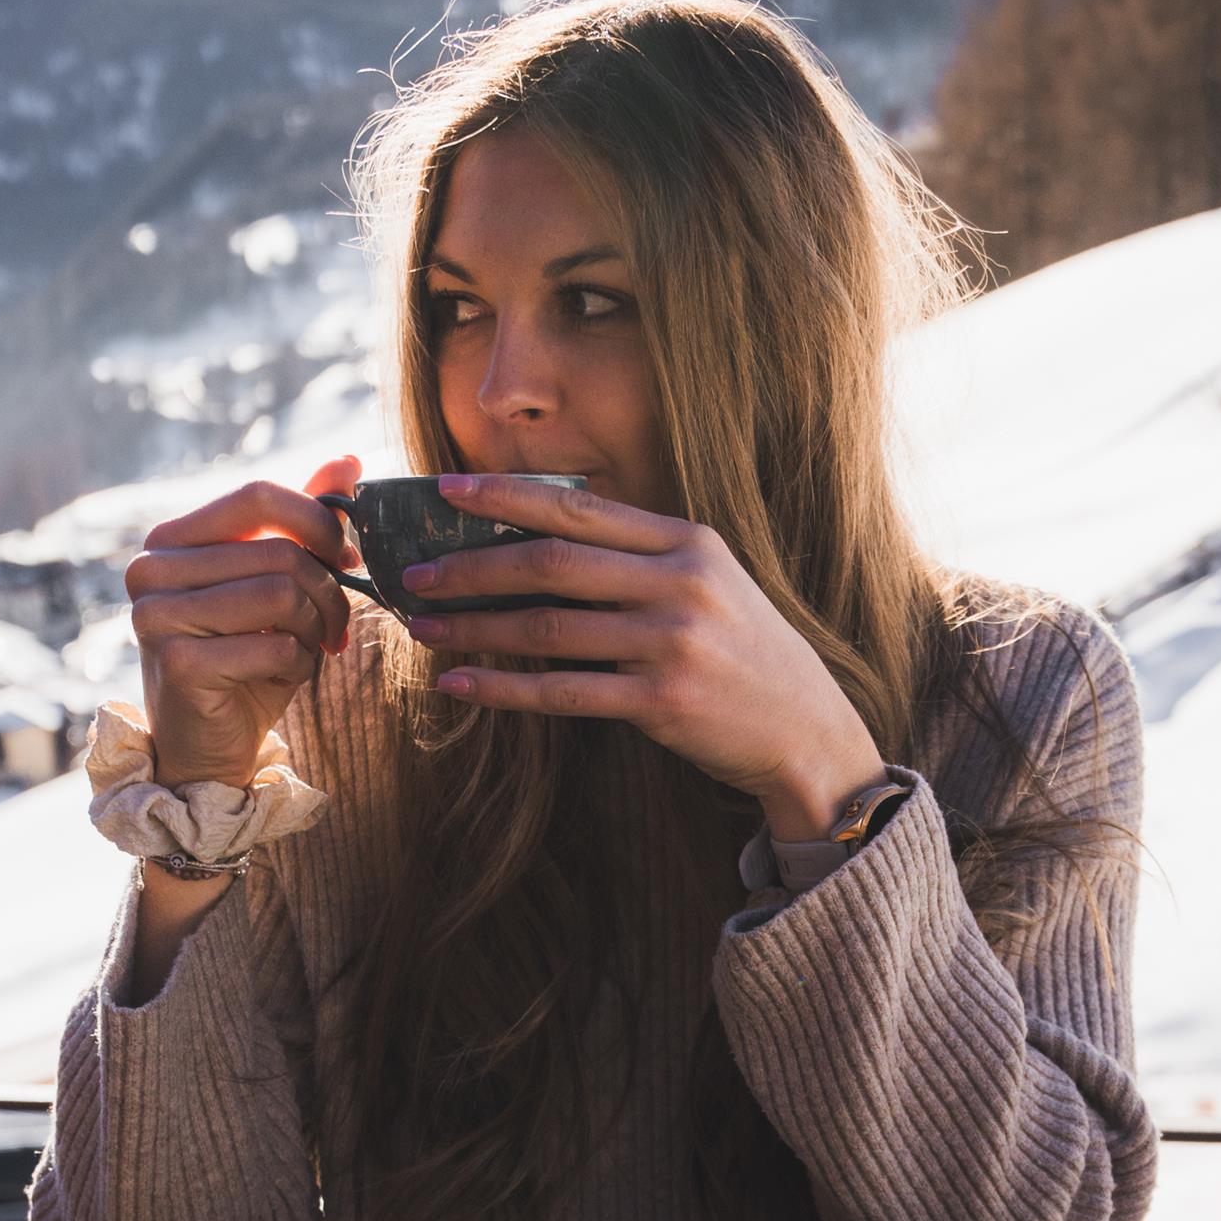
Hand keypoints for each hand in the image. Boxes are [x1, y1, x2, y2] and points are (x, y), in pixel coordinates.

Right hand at [127, 457, 361, 786]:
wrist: (209, 747)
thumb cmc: (246, 661)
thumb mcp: (278, 586)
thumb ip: (302, 525)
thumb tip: (348, 460)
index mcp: (171, 539)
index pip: (257, 495)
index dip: (317, 522)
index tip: (347, 561)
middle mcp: (150, 570)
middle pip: (280, 551)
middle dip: (329, 594)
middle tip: (334, 628)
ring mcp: (156, 615)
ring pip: (282, 595)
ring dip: (317, 629)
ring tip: (309, 650)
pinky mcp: (177, 663)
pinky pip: (275, 645)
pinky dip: (298, 664)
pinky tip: (281, 676)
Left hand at [407, 476, 885, 839]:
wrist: (805, 729)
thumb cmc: (742, 653)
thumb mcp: (707, 582)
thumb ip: (637, 557)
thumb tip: (536, 539)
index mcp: (687, 541)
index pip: (579, 508)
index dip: (506, 497)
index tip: (446, 491)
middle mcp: (680, 583)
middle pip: (552, 562)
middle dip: (472, 565)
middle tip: (415, 572)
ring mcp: (672, 643)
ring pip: (547, 628)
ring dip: (475, 627)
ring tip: (424, 626)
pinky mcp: (662, 701)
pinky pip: (563, 692)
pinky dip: (505, 688)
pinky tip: (462, 683)